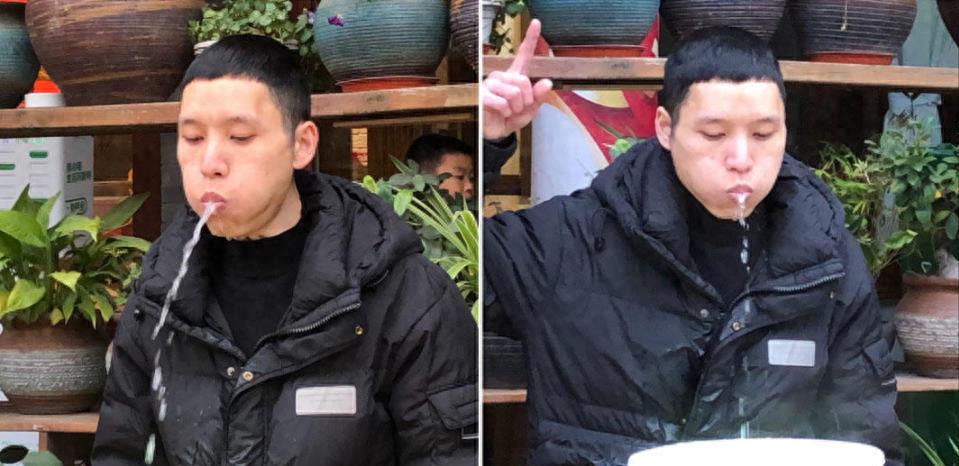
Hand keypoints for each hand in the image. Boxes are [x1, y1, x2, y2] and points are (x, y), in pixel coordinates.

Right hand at [482, 19, 553, 139]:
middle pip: (523, 81)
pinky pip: (503, 102)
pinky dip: (506, 112)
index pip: (524, 55)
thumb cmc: (510, 118)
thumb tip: (547, 83)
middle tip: (518, 108)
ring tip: (508, 111)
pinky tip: (500, 113)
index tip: (537, 23)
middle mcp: (502, 76)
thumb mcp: (530, 110)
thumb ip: (539, 97)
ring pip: (514, 93)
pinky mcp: (482, 95)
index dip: (531, 39)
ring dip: (516, 108)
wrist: (495, 133)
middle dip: (526, 100)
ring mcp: (491, 84)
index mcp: (515, 76)